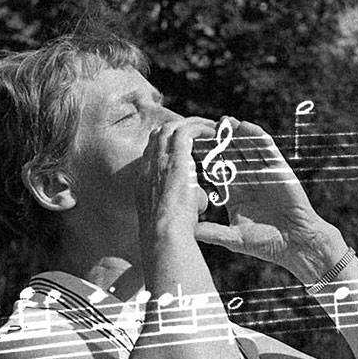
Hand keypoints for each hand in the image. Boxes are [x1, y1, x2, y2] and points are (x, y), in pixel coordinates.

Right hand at [136, 117, 216, 233]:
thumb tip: (201, 201)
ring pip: (170, 128)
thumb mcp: (172, 215)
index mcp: (144, 180)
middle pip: (158, 135)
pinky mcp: (174, 159)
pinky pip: (185, 132)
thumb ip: (185, 203)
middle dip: (178, 128)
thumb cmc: (171, 233)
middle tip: (198, 130)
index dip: (167, 145)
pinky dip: (199, 128)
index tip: (184, 147)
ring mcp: (158, 161)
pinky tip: (213, 131)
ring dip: (190, 124)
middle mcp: (148, 166)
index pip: (152, 153)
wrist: (165, 234)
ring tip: (208, 127)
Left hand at [193, 118, 340, 278]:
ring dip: (235, 134)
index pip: (216, 173)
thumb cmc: (267, 244)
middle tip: (203, 126)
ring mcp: (264, 174)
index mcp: (235, 195)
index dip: (204, 160)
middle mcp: (248, 182)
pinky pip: (267, 150)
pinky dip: (257, 137)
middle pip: (230, 156)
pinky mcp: (279, 170)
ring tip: (223, 120)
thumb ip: (212, 232)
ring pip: (246, 149)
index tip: (189, 147)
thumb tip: (187, 231)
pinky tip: (246, 126)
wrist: (297, 244)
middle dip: (218, 142)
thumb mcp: (234, 238)